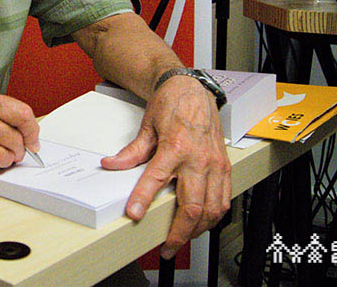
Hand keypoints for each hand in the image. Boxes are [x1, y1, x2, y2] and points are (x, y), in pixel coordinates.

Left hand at [101, 76, 230, 257]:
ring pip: (212, 208)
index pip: (156, 179)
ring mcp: (215, 164)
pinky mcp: (224, 166)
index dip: (143, 199)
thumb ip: (131, 152)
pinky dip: (214, 216)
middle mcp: (198, 158)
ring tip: (183, 239)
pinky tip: (203, 223)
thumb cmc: (172, 104)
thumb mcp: (147, 127)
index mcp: (176, 147)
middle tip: (166, 246)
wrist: (192, 89)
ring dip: (198, 229)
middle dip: (179, 232)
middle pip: (192, 206)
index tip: (134, 215)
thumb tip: (112, 164)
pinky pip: (224, 198)